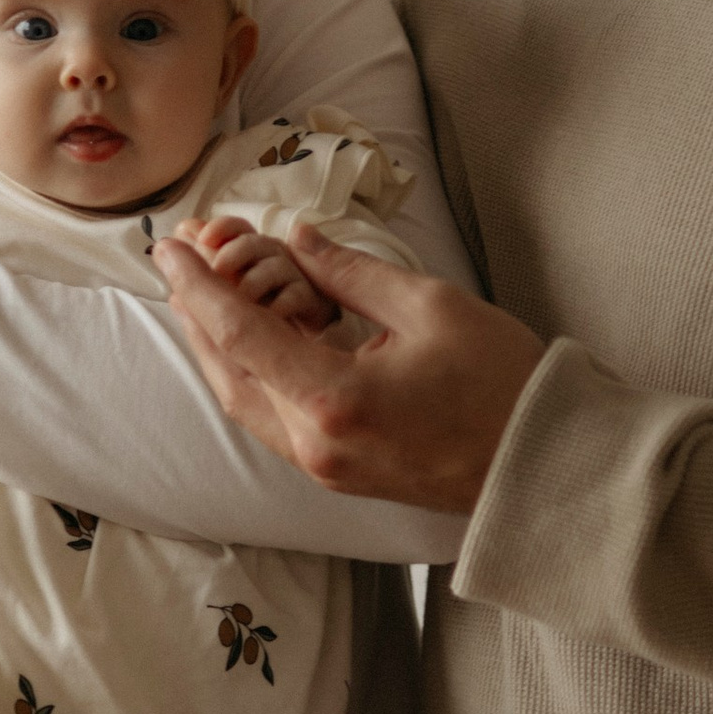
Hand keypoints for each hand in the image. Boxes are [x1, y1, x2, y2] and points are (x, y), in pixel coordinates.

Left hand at [155, 225, 544, 512]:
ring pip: (242, 399)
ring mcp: (322, 465)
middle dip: (195, 311)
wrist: (542, 466)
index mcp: (333, 398)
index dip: (198, 284)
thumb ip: (349, 272)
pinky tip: (248, 337)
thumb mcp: (429, 305)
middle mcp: (314, 441)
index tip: (171, 246)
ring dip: (216, 344)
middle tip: (179, 259)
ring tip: (201, 292)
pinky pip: (270, 418)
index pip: (239, 332)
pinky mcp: (337, 472)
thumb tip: (297, 242)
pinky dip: (248, 372)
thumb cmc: (502, 385)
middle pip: (226, 371)